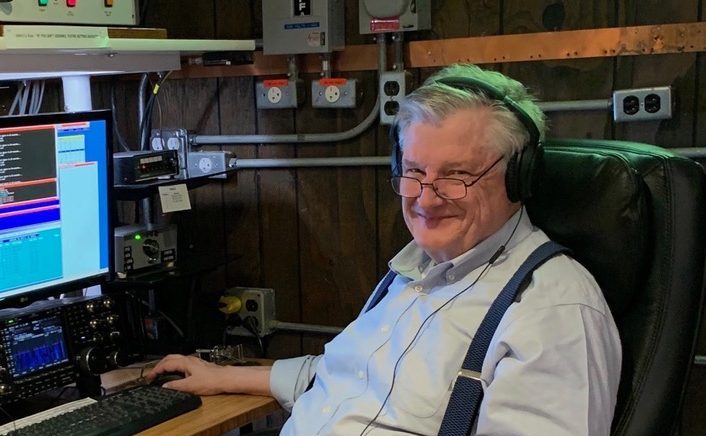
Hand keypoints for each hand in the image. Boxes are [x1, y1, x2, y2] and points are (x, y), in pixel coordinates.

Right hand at [147, 354, 272, 395]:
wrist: (225, 379)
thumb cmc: (211, 380)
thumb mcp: (189, 386)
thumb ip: (176, 386)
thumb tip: (165, 387)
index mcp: (185, 362)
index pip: (166, 364)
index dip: (156, 370)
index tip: (149, 377)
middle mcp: (189, 359)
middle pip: (170, 358)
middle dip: (160, 365)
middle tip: (153, 373)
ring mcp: (194, 362)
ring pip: (176, 359)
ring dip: (167, 365)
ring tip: (161, 372)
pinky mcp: (198, 366)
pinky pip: (182, 363)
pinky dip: (174, 366)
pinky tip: (176, 373)